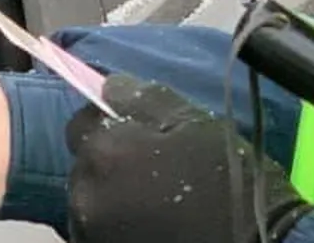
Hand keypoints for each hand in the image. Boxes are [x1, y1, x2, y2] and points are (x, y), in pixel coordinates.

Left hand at [65, 76, 313, 242]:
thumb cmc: (230, 184)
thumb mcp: (198, 125)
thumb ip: (146, 100)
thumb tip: (109, 85)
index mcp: (106, 152)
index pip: (83, 122)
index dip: (114, 123)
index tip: (143, 135)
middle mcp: (86, 194)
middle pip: (87, 164)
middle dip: (113, 161)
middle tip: (155, 170)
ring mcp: (90, 232)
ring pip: (92, 200)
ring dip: (114, 195)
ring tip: (157, 202)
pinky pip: (99, 230)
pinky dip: (118, 224)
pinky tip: (153, 223)